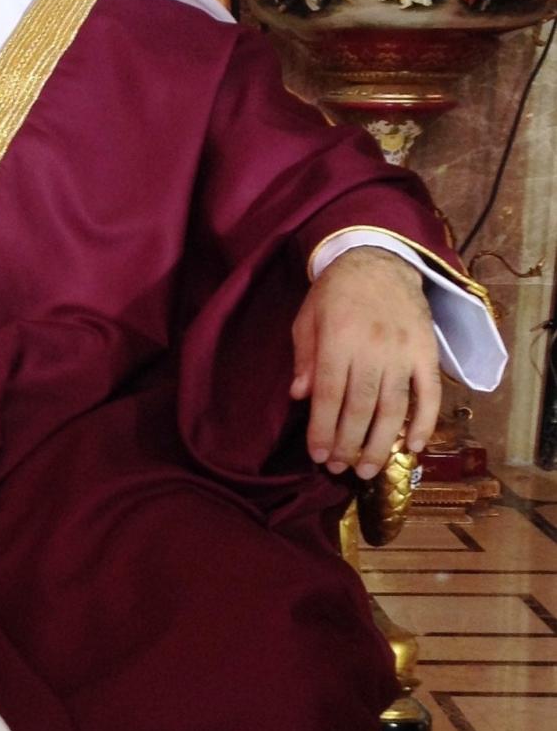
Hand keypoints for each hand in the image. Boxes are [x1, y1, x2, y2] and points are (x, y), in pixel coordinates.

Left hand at [289, 245, 439, 480]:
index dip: (323, 429)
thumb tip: (300, 397)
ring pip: (394, 407)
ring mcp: (403, 351)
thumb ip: (304, 358)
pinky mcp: (427, 352)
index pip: (329, 394)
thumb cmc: (335, 293)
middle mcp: (372, 348)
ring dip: (381, 443)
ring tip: (368, 471)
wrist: (380, 259)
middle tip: (339, 470)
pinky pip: (430, 392)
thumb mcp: (308, 318)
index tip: (318, 456)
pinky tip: (413, 447)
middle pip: (360, 407)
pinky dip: (425, 422)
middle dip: (348, 445)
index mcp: (338, 339)